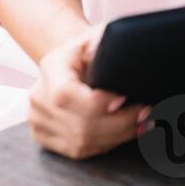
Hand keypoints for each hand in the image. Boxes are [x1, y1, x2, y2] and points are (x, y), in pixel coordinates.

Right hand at [28, 21, 150, 158]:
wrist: (71, 60)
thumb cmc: (90, 47)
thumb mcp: (99, 34)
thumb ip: (107, 42)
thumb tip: (120, 53)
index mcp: (51, 67)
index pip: (66, 94)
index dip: (98, 103)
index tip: (126, 97)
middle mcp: (39, 96)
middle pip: (79, 123)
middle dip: (120, 122)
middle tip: (146, 113)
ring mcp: (38, 120)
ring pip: (80, 141)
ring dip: (117, 136)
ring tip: (142, 124)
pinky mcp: (44, 136)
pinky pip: (77, 150)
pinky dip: (105, 145)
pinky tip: (125, 134)